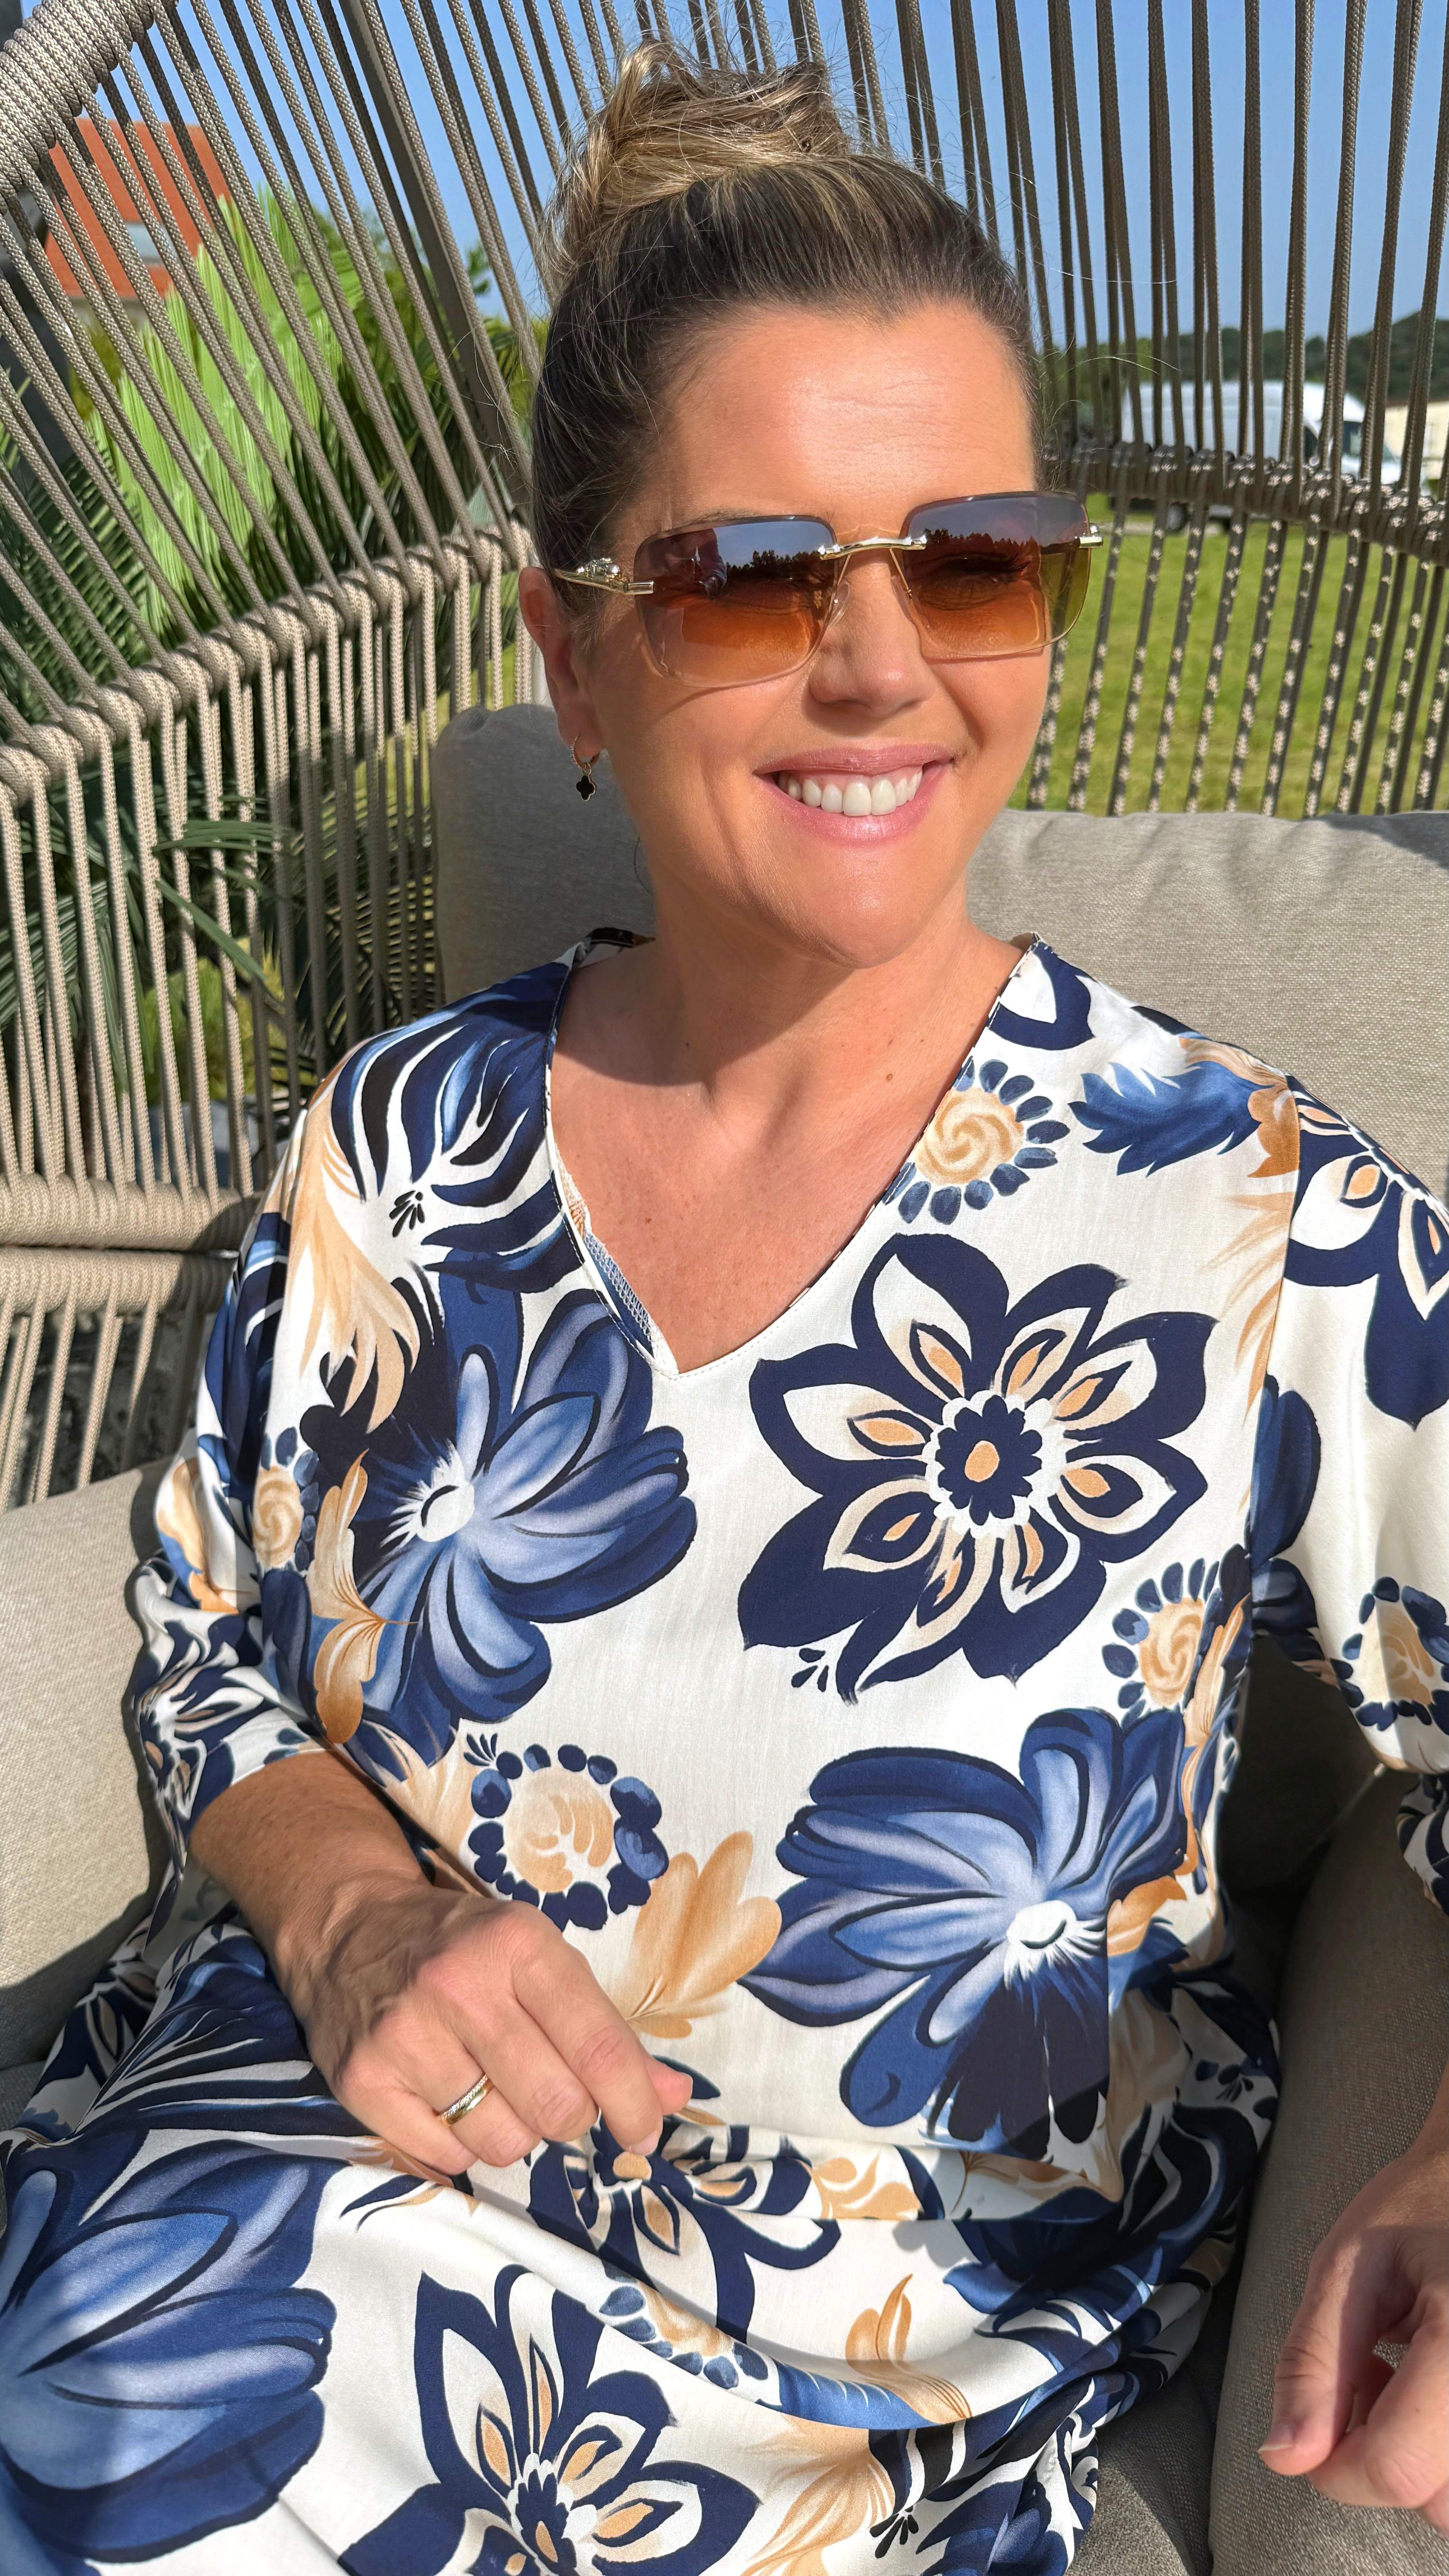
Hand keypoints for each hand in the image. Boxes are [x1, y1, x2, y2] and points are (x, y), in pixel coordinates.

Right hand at [282, 1871, 692, 2174]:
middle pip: (555, 2105)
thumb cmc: (462, 1946)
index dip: (634, 2104)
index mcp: (517, 1944)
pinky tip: (449, 2102)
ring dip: (513, 2133)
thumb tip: (675, 2096)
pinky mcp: (361, 2081)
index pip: (598, 2047)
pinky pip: (443, 2157)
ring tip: (494, 2092)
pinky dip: (459, 2145)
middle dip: (569, 2117)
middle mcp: (458, 1986)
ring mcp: (403, 2035)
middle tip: (554, 2096)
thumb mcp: (540, 1960)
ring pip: (500, 2142)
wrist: (348, 1928)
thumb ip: (608, 2031)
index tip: (645, 2132)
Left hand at [1262, 2132, 1448, 2529]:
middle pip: (1432, 2498)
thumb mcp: (1346, 2265)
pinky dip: (1437, 2449)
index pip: (1396, 2467)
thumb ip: (1313, 2362)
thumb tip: (1284, 2456)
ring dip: (1412, 2459)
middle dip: (1376, 2458)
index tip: (1316, 2419)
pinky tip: (1424, 2390)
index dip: (1334, 2463)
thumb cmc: (1421, 2205)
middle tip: (1366, 2378)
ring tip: (1400, 2377)